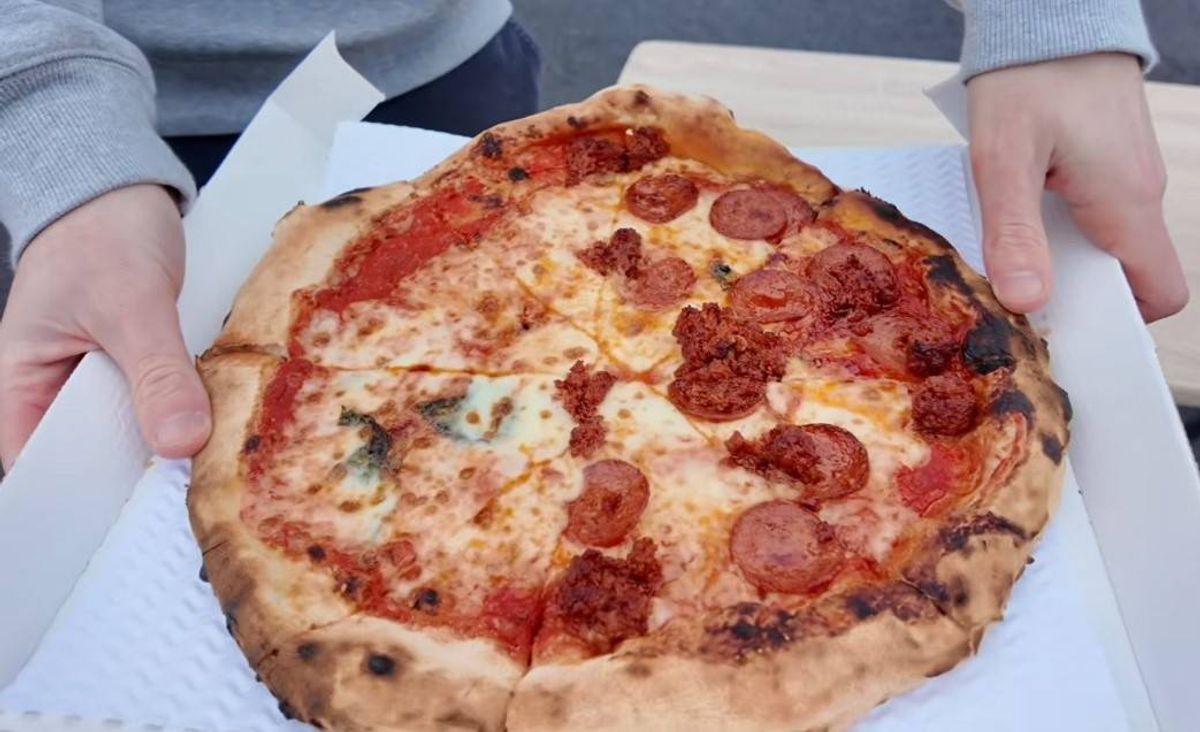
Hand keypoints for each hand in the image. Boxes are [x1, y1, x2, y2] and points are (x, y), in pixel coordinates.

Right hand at [0, 185, 210, 470]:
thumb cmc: (101, 232)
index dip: (87, 497)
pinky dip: (186, 413)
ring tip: (216, 471)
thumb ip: (154, 372)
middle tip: (197, 496)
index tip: (141, 517)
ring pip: (134, 434)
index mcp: (21, 386)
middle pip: (95, 460)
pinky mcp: (139, 370)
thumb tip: (179, 441)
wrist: (124, 189)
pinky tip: (222, 428)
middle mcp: (56, 392)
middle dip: (140, 475)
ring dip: (170, 443)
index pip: (42, 467)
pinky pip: (161, 405)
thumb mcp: (130, 303)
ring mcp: (99, 382)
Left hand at [968, 52, 1187, 320]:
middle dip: (1080, 297)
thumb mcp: (1004, 160)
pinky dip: (1060, 227)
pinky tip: (1016, 219)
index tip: (1067, 328)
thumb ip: (1014, 233)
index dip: (1121, 321)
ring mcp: (1126, 175)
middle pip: (1127, 274)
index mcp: (1125, 203)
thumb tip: (1027, 301)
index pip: (1159, 290)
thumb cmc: (1028, 76)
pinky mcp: (1107, 160)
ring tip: (1009, 260)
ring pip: (1107, 243)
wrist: (1048, 13)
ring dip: (1063, 260)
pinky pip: (1094, 212)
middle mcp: (1138, 193)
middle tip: (1020, 299)